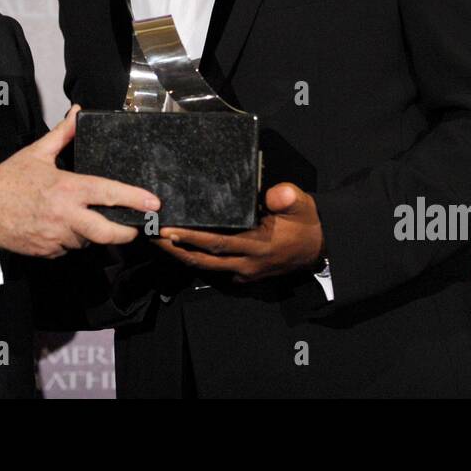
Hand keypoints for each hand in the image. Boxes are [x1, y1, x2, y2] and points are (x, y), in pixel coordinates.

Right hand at [0, 104, 160, 257]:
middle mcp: (66, 216)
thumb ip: (63, 134)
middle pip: (107, 232)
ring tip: (85, 219)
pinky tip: (63, 228)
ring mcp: (57, 237)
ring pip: (87, 241)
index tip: (153, 203)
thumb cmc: (10, 180)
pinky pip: (69, 248)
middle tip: (136, 227)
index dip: (134, 198)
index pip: (108, 193)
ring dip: (91, 234)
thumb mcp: (37, 153)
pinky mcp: (48, 251)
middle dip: (127, 232)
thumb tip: (78, 113)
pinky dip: (71, 240)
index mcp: (68, 189)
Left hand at [155, 183, 323, 282]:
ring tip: (159, 242)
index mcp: (258, 245)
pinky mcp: (245, 276)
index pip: (218, 242)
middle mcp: (247, 264)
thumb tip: (273, 193)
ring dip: (182, 255)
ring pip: (206, 267)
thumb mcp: (302, 204)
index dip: (192, 238)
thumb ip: (287, 198)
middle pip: (204, 259)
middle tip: (151, 236)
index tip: (168, 230)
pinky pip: (215, 270)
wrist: (320, 246)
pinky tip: (181, 248)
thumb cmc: (305, 222)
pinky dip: (196, 259)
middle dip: (176, 249)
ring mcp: (245, 273)